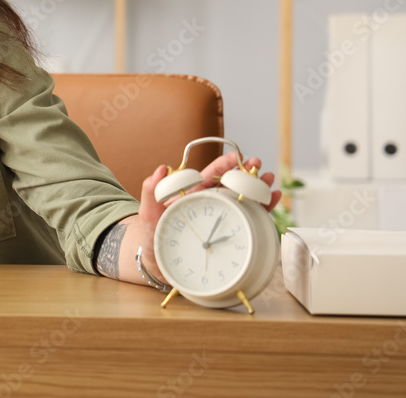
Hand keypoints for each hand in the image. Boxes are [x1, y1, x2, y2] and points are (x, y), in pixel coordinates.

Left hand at [137, 152, 281, 284]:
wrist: (160, 265)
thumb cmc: (153, 236)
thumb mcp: (149, 212)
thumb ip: (151, 191)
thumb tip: (161, 167)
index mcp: (193, 194)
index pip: (211, 175)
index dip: (224, 164)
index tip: (236, 157)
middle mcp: (211, 203)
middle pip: (233, 184)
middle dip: (248, 173)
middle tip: (259, 165)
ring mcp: (223, 218)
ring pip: (245, 200)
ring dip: (259, 189)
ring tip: (270, 182)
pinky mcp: (230, 233)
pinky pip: (249, 220)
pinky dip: (263, 210)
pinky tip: (273, 201)